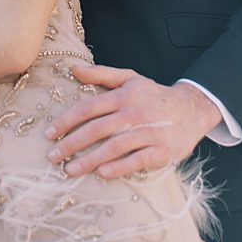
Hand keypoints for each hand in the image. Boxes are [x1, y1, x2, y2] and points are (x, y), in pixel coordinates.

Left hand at [46, 65, 220, 178]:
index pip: (88, 108)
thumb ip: (100, 74)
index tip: (48, 134)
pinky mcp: (162, 151)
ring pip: (114, 147)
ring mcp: (149, 133)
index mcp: (122, 97)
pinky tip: (102, 173)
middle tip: (52, 156)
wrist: (193, 109)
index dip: (66, 121)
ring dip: (89, 160)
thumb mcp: (129, 78)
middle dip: (71, 144)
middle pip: (97, 129)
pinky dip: (120, 167)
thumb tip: (73, 69)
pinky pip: (138, 160)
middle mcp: (134, 114)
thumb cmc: (153, 95)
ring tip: (69, 170)